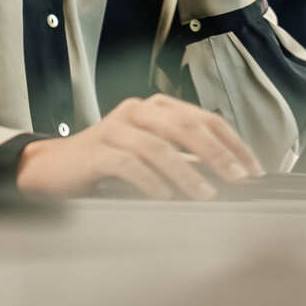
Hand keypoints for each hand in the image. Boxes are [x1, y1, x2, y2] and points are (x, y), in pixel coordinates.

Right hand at [16, 94, 263, 198]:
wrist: (52, 168)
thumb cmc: (108, 164)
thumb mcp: (150, 155)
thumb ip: (183, 157)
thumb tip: (228, 176)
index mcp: (157, 107)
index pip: (204, 118)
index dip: (232, 142)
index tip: (254, 169)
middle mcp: (139, 110)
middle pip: (185, 125)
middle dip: (217, 153)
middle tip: (239, 179)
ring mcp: (116, 127)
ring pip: (159, 146)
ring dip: (187, 173)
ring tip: (207, 195)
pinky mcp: (96, 150)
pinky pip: (129, 164)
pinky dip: (150, 182)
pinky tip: (165, 198)